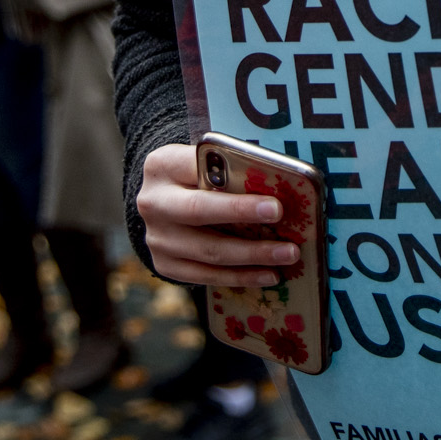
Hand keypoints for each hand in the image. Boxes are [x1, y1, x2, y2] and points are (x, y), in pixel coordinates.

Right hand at [137, 142, 300, 288]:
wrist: (162, 202)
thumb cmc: (198, 177)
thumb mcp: (206, 163)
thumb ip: (231, 170)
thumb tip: (282, 188)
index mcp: (163, 165)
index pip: (201, 173)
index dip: (236, 190)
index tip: (276, 206)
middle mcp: (153, 202)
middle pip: (200, 212)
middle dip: (245, 221)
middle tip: (283, 232)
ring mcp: (157, 237)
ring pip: (208, 250)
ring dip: (252, 256)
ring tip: (287, 255)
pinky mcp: (164, 264)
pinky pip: (206, 275)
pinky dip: (240, 277)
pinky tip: (267, 275)